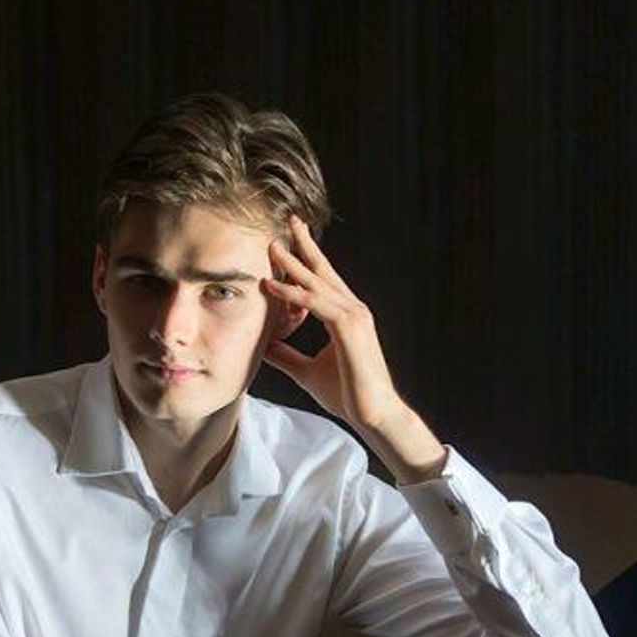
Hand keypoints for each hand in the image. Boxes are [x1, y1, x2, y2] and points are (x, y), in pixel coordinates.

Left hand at [261, 218, 447, 482]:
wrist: (374, 415)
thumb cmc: (348, 395)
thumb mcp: (306, 370)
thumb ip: (287, 355)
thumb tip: (262, 346)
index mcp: (346, 316)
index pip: (323, 280)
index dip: (305, 258)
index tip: (286, 241)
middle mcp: (353, 310)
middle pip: (323, 270)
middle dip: (302, 245)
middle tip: (284, 221)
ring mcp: (354, 316)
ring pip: (317, 282)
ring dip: (291, 264)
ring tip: (270, 246)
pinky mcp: (350, 328)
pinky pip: (316, 303)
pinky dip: (292, 294)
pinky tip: (272, 285)